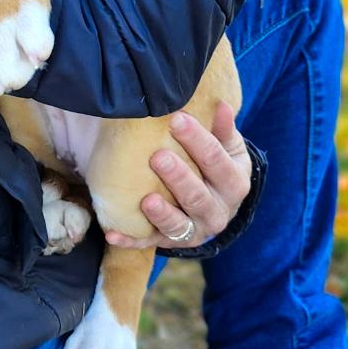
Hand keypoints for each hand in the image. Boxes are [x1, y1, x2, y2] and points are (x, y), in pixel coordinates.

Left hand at [105, 101, 251, 249]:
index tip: (177, 119)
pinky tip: (114, 234)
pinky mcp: (169, 241)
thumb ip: (223, 129)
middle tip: (158, 157)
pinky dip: (131, 240)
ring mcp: (194, 230)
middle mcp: (218, 212)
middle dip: (179, 178)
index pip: (218, 161)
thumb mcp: (227, 147)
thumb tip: (221, 106)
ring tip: (147, 200)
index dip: (199, 141)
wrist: (216, 201)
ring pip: (180, 226)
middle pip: (199, 197)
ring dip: (163, 215)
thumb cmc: (216, 164)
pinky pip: (149, 242)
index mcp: (234, 184)